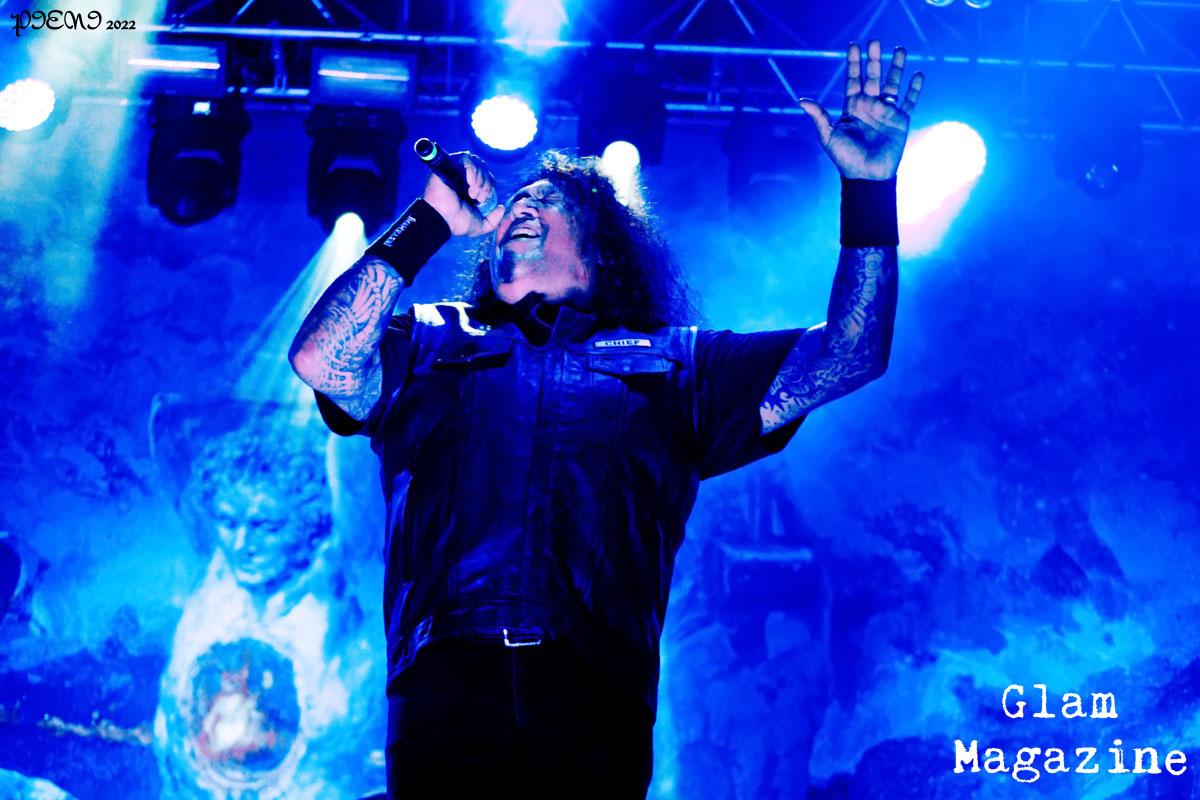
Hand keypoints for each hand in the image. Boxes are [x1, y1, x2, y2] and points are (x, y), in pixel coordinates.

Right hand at [421, 151, 504, 236]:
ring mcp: (457, 170)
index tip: (484, 199)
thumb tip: (502, 207)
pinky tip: (470, 182)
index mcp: (473, 188)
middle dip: (486, 183)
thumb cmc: (457, 223)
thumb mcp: (480, 226)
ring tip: (472, 192)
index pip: (489, 178)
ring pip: (477, 162)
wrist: (441, 218)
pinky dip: (472, 169)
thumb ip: (494, 221)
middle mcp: (465, 177)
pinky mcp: (449, 164)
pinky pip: (466, 158)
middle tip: (478, 197)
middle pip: (484, 169)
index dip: (490, 186)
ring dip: (479, 177)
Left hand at [799, 40, 924, 180]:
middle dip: (874, 59)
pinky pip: (909, 101)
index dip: (853, 63)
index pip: (853, 79)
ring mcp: (885, 112)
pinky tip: (917, 75)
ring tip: (901, 49)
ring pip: (893, 84)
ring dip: (897, 67)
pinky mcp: (900, 120)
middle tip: (875, 41)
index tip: (854, 46)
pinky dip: (914, 89)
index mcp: (852, 107)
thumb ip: (819, 116)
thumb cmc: (845, 158)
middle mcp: (869, 105)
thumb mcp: (828, 136)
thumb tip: (801, 100)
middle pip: (873, 76)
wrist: (866, 175)